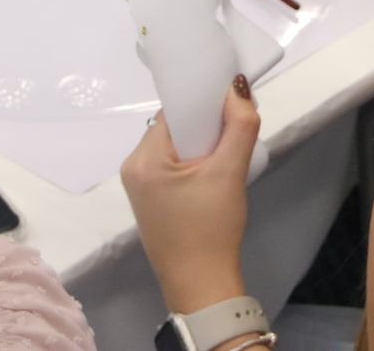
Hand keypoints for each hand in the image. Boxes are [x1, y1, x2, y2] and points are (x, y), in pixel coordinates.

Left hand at [123, 82, 260, 314]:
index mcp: (142, 159)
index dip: (204, 104)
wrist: (203, 286)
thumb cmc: (211, 229)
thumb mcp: (230, 173)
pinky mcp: (151, 200)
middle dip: (206, 126)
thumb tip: (238, 87)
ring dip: (203, 145)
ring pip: (176, 147)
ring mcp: (140, 186)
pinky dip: (196, 162)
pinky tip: (215, 173)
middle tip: (236, 130)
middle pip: (175, 128)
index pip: (174, 112)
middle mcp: (133, 168)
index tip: (232, 104)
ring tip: (228, 154)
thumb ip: (239, 126)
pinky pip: (174, 166)